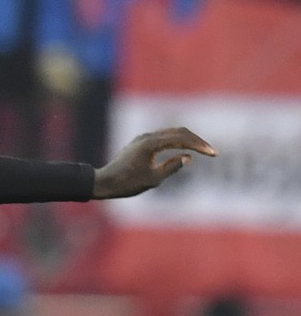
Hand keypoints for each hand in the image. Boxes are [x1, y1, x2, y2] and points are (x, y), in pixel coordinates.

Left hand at [93, 127, 216, 198]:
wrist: (102, 183)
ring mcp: (143, 139)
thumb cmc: (125, 184)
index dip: (199, 145)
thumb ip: (172, 167)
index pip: (182, 138)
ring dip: (187, 140)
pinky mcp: (140, 144)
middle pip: (179, 131)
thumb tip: (188, 157)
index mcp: (152, 143)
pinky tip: (182, 150)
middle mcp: (147, 137)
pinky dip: (176, 142)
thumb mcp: (152, 180)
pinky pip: (163, 138)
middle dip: (197, 140)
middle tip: (211, 151)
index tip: (213, 154)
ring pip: (171, 133)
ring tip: (201, 150)